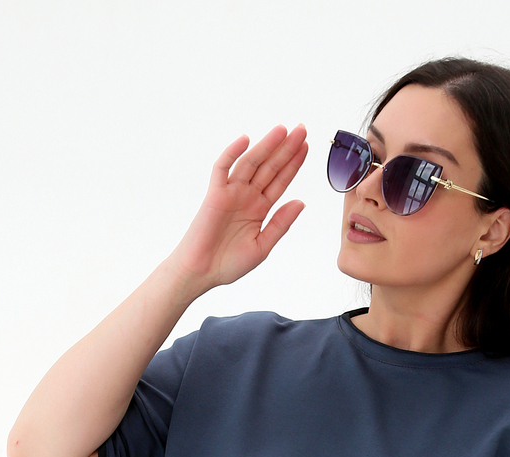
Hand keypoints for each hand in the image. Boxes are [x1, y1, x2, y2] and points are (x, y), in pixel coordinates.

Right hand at [164, 125, 307, 292]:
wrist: (202, 273)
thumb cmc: (229, 264)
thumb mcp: (263, 246)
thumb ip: (281, 224)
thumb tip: (300, 202)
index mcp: (260, 208)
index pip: (280, 180)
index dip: (293, 163)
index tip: (306, 146)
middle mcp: (247, 196)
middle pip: (270, 166)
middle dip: (285, 148)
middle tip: (301, 129)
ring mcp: (231, 192)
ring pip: (251, 163)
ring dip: (266, 146)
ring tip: (282, 130)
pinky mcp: (214, 194)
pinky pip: (222, 168)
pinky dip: (232, 153)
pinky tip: (245, 140)